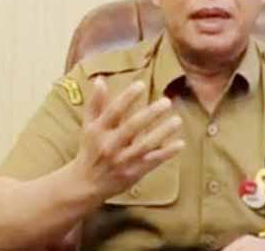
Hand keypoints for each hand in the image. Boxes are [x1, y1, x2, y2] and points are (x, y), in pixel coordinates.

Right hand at [69, 77, 183, 202]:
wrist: (85, 185)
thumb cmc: (89, 149)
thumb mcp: (89, 125)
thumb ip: (96, 103)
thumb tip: (100, 80)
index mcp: (98, 130)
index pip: (113, 111)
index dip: (127, 98)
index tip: (141, 85)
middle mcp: (109, 145)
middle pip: (132, 127)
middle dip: (150, 114)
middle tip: (167, 101)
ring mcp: (122, 160)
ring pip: (145, 145)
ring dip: (163, 132)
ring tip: (177, 120)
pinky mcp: (133, 172)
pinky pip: (152, 161)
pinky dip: (167, 153)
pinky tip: (180, 143)